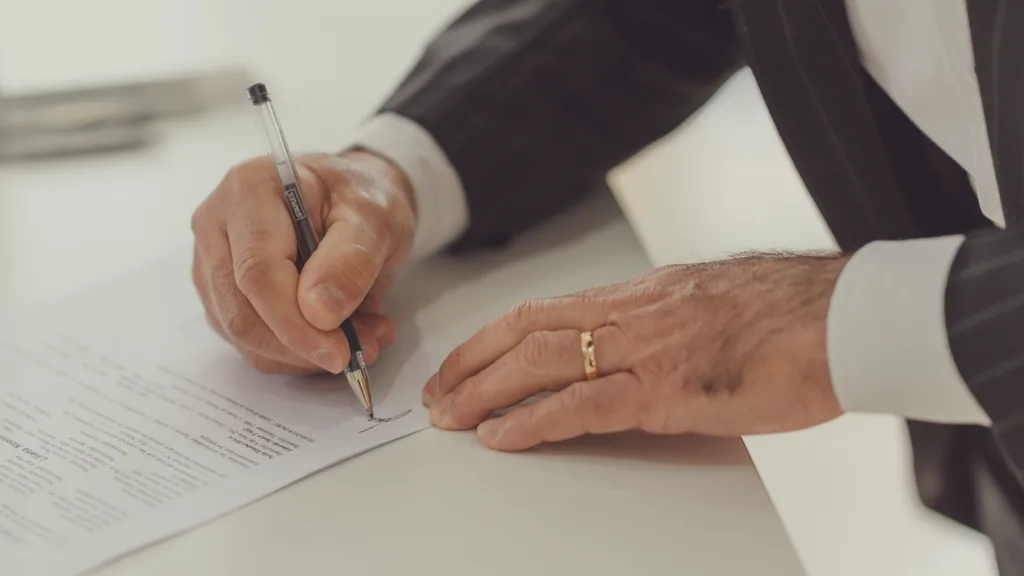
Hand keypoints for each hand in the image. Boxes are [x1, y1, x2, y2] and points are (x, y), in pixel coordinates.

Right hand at [191, 150, 414, 373]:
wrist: (354, 197)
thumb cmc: (362, 197)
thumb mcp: (376, 218)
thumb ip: (351, 260)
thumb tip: (318, 312)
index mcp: (250, 191)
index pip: (257, 272)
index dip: (294, 324)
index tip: (339, 353)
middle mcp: (217, 225)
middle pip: (241, 312)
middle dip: (302, 346)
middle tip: (360, 351)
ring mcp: (212, 262)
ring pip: (243, 334)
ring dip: (303, 353)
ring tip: (362, 337)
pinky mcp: (222, 294)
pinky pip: (251, 342)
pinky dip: (296, 353)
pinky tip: (337, 335)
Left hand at [423, 254, 848, 450]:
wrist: (843, 317)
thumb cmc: (791, 315)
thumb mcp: (712, 310)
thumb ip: (667, 328)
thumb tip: (641, 353)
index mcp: (641, 295)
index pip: (546, 310)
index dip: (495, 335)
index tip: (467, 359)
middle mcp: (632, 314)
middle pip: (527, 330)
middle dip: (473, 361)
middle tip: (438, 391)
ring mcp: (645, 349)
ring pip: (541, 361)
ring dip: (486, 389)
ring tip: (451, 416)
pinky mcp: (667, 389)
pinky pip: (583, 404)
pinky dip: (535, 421)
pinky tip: (503, 437)